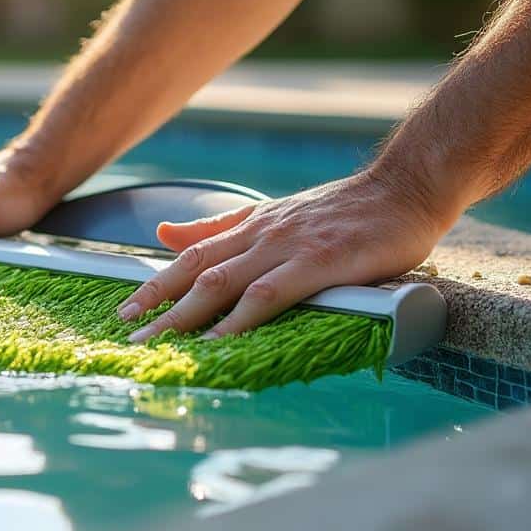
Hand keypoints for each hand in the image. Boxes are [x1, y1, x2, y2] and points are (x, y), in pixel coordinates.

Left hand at [116, 169, 456, 340]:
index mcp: (252, 227)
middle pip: (196, 272)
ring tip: (157, 344)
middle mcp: (261, 236)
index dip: (155, 284)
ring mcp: (288, 248)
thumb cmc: (347, 208)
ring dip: (185, 316)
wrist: (405, 186)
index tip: (125, 310)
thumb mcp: (275, 213)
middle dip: (157, 305)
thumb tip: (165, 231)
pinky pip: (269, 295)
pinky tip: (219, 342)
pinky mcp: (319, 263)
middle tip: (126, 335)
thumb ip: (221, 226)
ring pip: (223, 284)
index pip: (191, 256)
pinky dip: (238, 320)